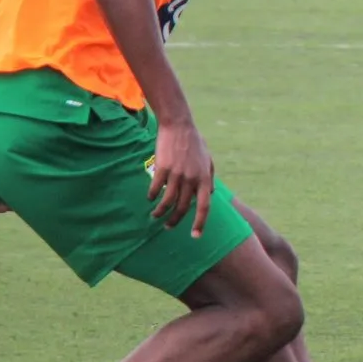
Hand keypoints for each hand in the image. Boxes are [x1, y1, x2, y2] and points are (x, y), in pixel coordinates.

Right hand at [148, 117, 214, 236]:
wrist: (179, 126)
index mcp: (205, 178)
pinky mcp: (162, 168)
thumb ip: (210, 177)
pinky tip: (150, 199)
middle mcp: (192, 179)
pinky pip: (156, 189)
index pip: (204, 206)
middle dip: (175, 220)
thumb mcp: (208, 160)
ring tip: (155, 216)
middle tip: (169, 227)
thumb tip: (212, 193)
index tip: (195, 236)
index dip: (200, 223)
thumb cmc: (194, 143)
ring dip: (161, 212)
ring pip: (168, 201)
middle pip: (183, 207)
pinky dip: (152, 196)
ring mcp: (177, 174)